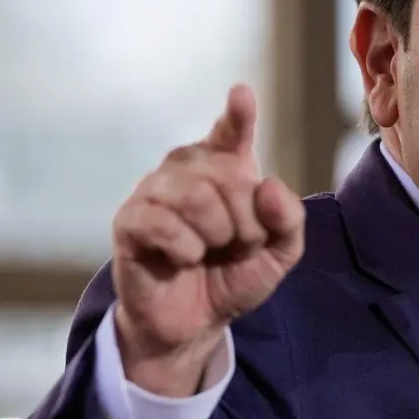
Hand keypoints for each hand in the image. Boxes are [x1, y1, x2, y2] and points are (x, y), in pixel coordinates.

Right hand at [110, 83, 304, 396]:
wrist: (195, 322)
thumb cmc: (233, 276)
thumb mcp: (278, 253)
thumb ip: (288, 220)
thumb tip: (268, 185)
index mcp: (224, 169)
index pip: (231, 133)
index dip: (237, 115)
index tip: (241, 95)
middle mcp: (186, 169)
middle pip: (229, 176)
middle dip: (246, 222)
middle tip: (237, 246)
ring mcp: (154, 191)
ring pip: (197, 196)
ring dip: (216, 235)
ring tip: (208, 252)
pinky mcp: (129, 221)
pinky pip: (164, 223)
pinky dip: (186, 248)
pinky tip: (183, 259)